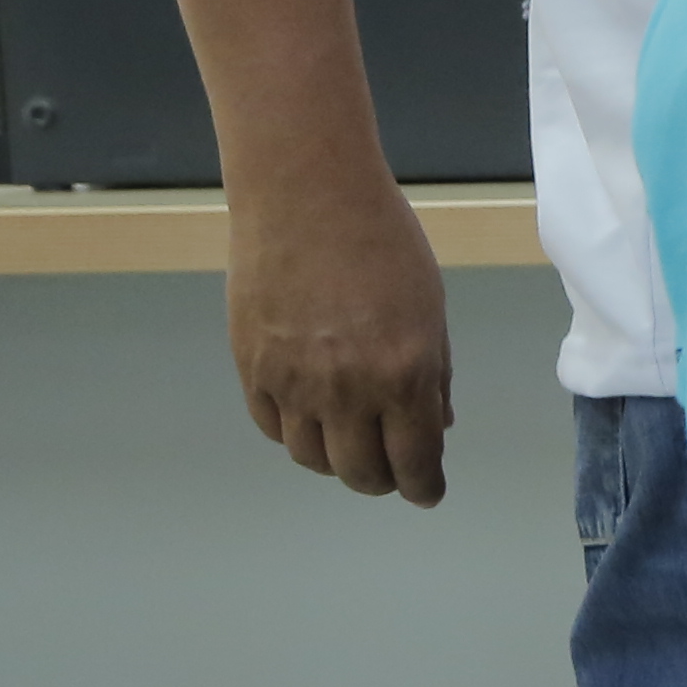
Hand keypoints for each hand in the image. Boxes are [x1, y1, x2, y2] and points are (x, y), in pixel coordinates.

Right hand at [227, 168, 456, 504]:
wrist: (305, 194)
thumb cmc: (382, 241)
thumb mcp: (430, 310)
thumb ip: (432, 376)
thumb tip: (435, 427)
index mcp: (405, 374)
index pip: (415, 463)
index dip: (424, 488)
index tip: (427, 491)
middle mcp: (348, 389)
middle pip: (361, 474)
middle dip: (383, 480)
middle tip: (392, 468)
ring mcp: (293, 382)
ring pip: (312, 459)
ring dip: (336, 460)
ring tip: (349, 441)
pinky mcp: (252, 368)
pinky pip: (273, 428)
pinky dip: (295, 432)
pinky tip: (310, 417)